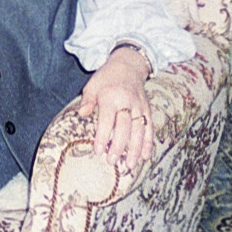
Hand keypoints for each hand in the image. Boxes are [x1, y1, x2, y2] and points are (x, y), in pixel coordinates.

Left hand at [76, 44, 152, 176]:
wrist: (128, 65)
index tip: (99, 150)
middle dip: (119, 146)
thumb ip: (87, 101)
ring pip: (139, 130)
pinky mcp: (147, 109)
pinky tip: (146, 157)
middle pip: (125, 127)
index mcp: (111, 97)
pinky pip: (149, 127)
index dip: (103, 136)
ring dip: (136, 149)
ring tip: (130, 165)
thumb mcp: (92, 85)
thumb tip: (81, 114)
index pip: (107, 119)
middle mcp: (128, 102)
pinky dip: (149, 143)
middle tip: (112, 161)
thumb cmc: (106, 78)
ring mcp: (140, 106)